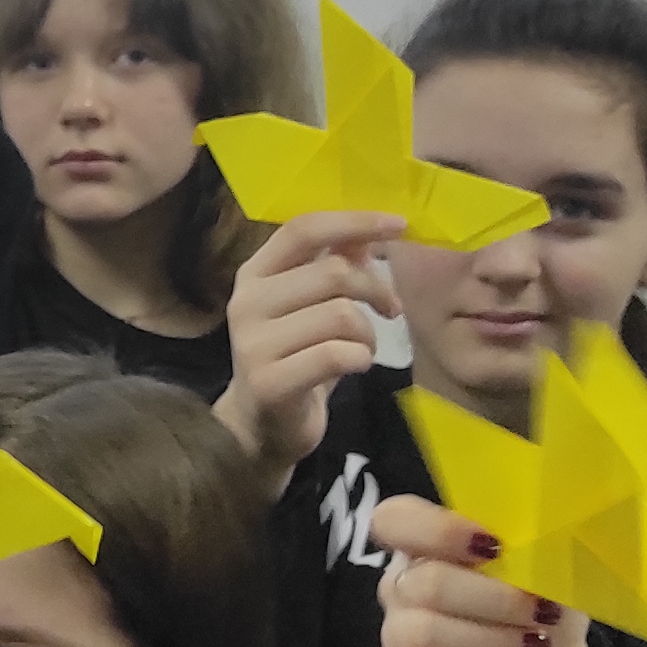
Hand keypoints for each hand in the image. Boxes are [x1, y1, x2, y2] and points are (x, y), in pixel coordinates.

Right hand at [211, 211, 404, 472]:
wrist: (262, 425)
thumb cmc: (295, 356)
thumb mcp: (313, 304)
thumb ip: (334, 263)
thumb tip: (370, 229)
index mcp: (256, 273)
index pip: (303, 229)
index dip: (354, 221)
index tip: (400, 225)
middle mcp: (246, 302)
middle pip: (333, 273)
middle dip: (376, 290)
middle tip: (391, 309)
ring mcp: (253, 343)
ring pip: (341, 315)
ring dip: (368, 333)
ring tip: (363, 347)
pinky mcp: (269, 381)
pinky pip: (336, 355)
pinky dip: (360, 359)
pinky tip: (354, 366)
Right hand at [370, 496, 588, 646]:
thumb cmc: (544, 611)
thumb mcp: (554, 574)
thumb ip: (540, 551)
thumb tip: (539, 543)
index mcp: (432, 545)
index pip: (395, 520)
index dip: (436, 528)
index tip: (493, 545)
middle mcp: (405, 585)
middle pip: (424, 582)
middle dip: (495, 599)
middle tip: (542, 613)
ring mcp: (398, 635)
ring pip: (421, 632)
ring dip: (489, 639)